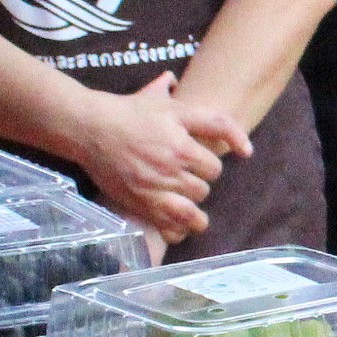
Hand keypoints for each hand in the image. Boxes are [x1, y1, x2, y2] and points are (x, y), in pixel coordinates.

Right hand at [67, 76, 228, 240]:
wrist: (90, 128)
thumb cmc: (131, 112)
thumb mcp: (171, 105)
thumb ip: (211, 120)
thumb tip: (245, 147)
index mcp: (181, 146)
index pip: (214, 168)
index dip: (211, 166)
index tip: (203, 164)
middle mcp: (169, 170)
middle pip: (203, 190)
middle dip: (199, 184)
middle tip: (186, 178)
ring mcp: (153, 190)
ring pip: (190, 214)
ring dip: (194, 213)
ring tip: (190, 208)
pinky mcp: (138, 204)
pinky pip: (168, 228)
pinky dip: (177, 231)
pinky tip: (177, 226)